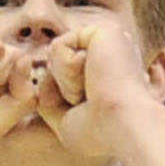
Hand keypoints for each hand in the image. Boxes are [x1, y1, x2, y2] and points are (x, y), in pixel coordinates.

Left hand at [32, 19, 164, 165]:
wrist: (125, 128)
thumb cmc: (103, 134)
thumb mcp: (65, 121)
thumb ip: (46, 96)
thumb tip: (39, 67)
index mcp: (108, 75)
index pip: (64, 80)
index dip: (67, 101)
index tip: (96, 115)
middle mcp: (110, 55)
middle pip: (58, 68)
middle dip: (64, 91)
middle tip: (94, 103)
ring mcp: (107, 42)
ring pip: (56, 56)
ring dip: (66, 83)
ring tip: (94, 90)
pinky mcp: (101, 31)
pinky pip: (59, 47)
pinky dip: (67, 70)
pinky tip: (92, 77)